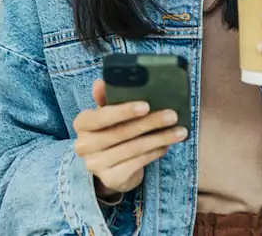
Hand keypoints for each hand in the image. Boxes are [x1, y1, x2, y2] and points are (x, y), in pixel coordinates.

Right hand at [72, 79, 187, 198]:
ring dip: (159, 138)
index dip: (123, 111)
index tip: (146, 105)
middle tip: (172, 116)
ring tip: (179, 132)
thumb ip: (106, 98)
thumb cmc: (111, 132)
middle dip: (150, 123)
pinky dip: (155, 152)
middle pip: (121, 133)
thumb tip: (101, 82)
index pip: (100, 116)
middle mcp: (84, 145)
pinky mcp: (111, 179)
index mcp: (82, 124)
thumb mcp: (108, 114)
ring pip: (133, 148)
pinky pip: (138, 162)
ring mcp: (96, 165)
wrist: (109, 167)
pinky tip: (166, 145)